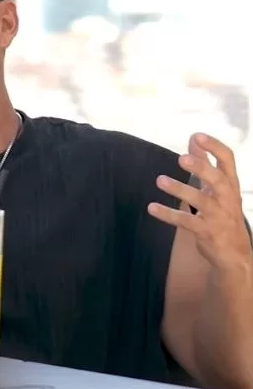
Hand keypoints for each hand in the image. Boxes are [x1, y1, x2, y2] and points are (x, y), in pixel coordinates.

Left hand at [148, 132, 250, 269]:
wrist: (235, 253)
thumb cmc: (223, 212)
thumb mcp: (217, 187)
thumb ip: (205, 163)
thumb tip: (194, 138)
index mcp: (230, 184)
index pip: (228, 160)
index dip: (214, 147)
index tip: (197, 136)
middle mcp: (228, 198)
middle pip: (219, 180)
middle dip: (202, 168)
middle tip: (181, 158)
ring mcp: (219, 216)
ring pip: (202, 202)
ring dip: (181, 190)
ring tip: (160, 180)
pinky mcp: (207, 232)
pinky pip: (186, 222)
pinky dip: (169, 214)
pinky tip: (152, 207)